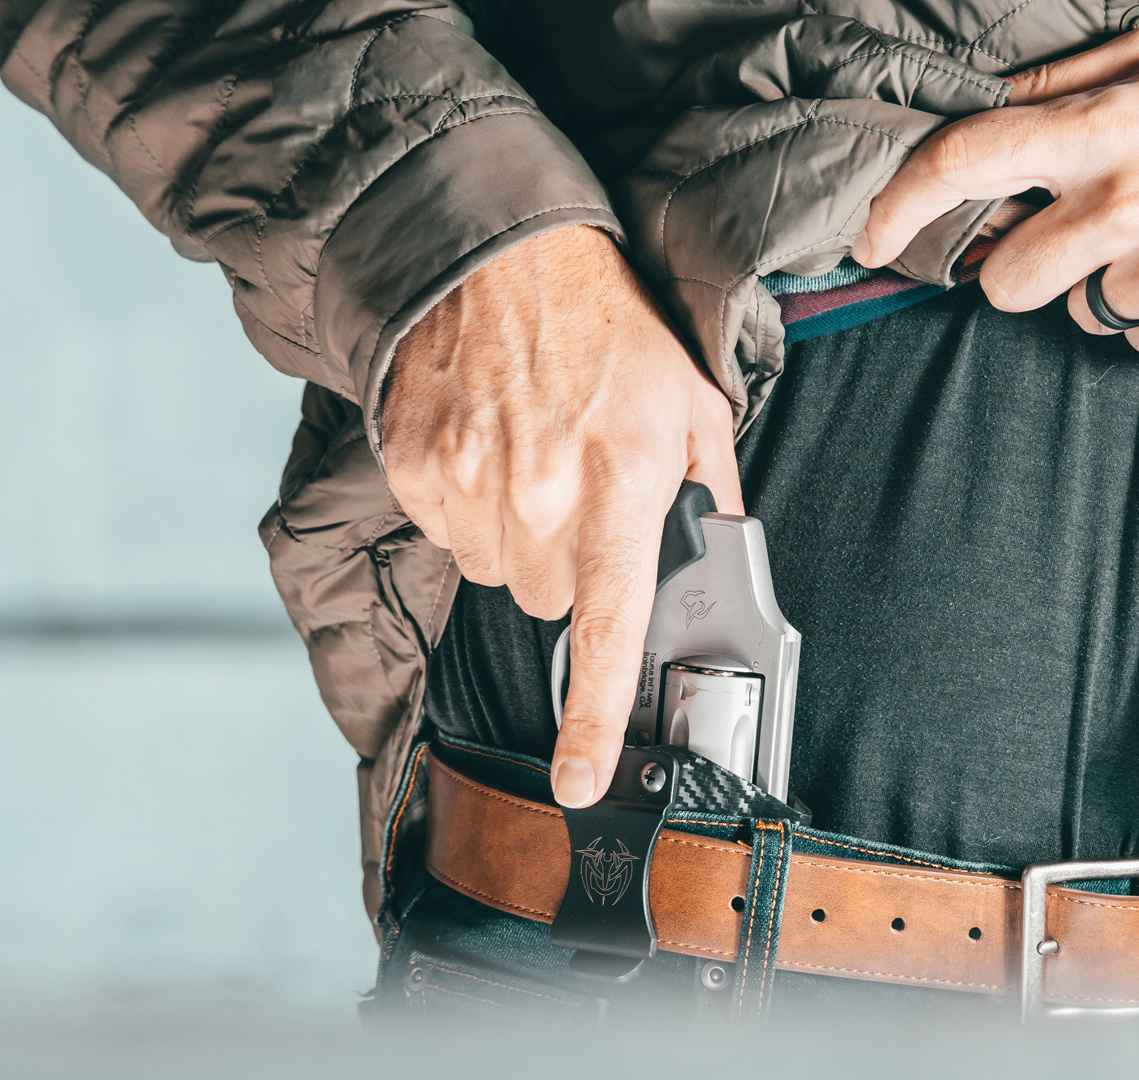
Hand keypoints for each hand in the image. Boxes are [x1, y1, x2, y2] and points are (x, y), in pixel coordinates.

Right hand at [382, 225, 743, 806]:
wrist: (500, 254)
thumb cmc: (606, 326)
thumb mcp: (693, 402)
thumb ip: (715, 492)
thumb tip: (722, 561)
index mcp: (621, 486)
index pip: (608, 631)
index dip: (593, 720)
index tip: (581, 782)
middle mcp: (540, 497)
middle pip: (550, 600)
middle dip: (570, 564)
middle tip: (580, 491)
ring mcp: (468, 484)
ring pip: (497, 571)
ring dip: (517, 536)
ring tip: (534, 455)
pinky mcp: (416, 469)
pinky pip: (447, 531)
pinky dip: (468, 505)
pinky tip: (490, 444)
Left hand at [853, 30, 1138, 362]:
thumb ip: (1067, 84)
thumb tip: (982, 104)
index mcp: (1108, 125)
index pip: (969, 160)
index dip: (902, 201)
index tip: (870, 233)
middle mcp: (1124, 199)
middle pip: (1004, 276)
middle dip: (1030, 266)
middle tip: (1095, 235)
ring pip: (1072, 311)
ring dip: (1106, 287)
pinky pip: (1133, 339)